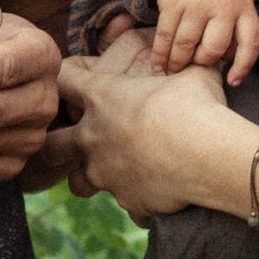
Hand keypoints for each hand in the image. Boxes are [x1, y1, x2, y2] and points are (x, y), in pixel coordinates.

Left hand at [58, 30, 247, 218]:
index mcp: (102, 98)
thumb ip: (183, 64)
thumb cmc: (196, 105)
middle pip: (50, 145)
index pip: (63, 80)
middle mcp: (93, 138)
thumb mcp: (192, 72)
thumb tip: (197, 54)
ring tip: (111, 172)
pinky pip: (127, 204)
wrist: (207, 156)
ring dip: (90, 178)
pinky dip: (139, 199)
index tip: (75, 78)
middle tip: (72, 141)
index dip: (65, 76)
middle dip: (55, 144)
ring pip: (77, 185)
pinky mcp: (127, 201)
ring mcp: (105, 174)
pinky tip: (158, 192)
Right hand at [152, 0, 258, 84]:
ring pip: (186, 46)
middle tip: (192, 65)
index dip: (243, 66)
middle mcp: (222, 6)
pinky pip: (165, 36)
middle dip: (201, 62)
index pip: (250, 43)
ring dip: (177, 63)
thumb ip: (235, 25)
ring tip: (171, 70)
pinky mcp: (172, 2)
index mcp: (243, 5)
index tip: (233, 81)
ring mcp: (196, 4)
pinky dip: (160, 54)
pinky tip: (158, 64)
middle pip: (213, 50)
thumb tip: (224, 62)